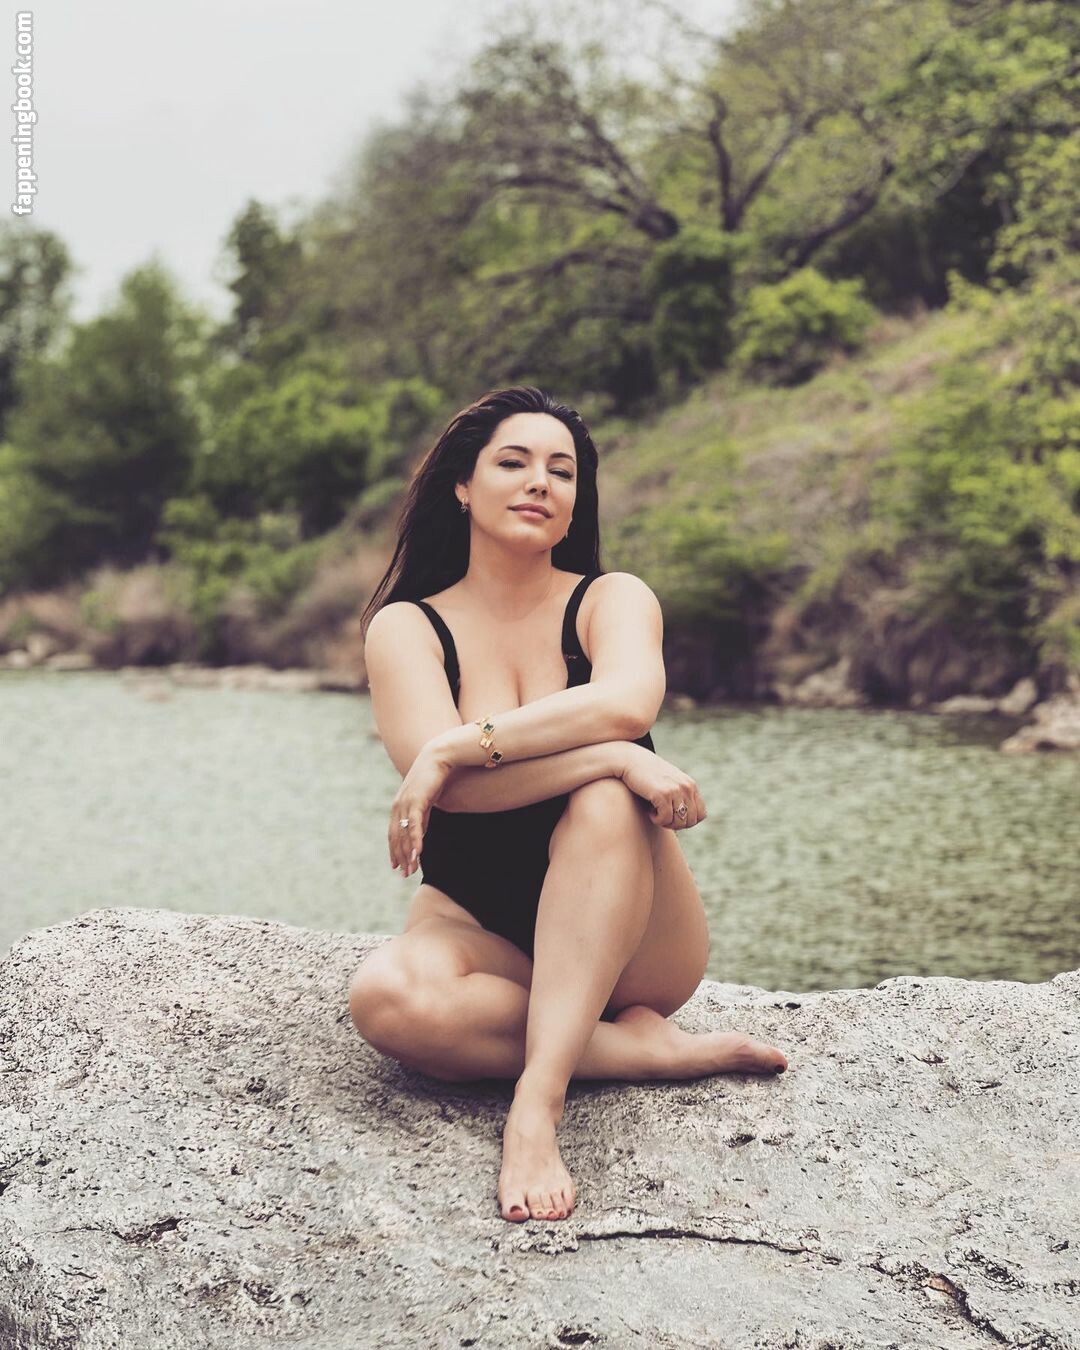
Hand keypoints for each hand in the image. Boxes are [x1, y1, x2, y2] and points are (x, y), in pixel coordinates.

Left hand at [388, 745, 452, 878]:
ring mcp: (406, 802)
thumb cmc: (434, 777)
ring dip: (407, 853)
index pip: (394, 833)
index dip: (394, 850)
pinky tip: (418, 853)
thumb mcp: (426, 801)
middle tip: (404, 874)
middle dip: (400, 856)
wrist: (439, 757)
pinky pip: (414, 825)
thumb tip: (419, 833)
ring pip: (403, 834)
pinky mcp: (416, 800)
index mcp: (399, 805)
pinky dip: (415, 840)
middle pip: (396, 836)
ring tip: (411, 869)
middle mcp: (398, 805)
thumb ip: (422, 816)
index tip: (397, 866)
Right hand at [618, 744, 706, 829]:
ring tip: (654, 812)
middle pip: (690, 822)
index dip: (686, 821)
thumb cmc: (647, 774)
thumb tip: (686, 821)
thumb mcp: (670, 783)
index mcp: (690, 785)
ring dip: (665, 823)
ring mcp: (675, 790)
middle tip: (662, 817)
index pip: (700, 815)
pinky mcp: (662, 794)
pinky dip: (656, 819)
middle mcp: (686, 787)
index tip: (672, 817)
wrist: (630, 760)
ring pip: (678, 822)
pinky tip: (649, 810)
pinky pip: (664, 819)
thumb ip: (680, 796)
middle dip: (675, 825)